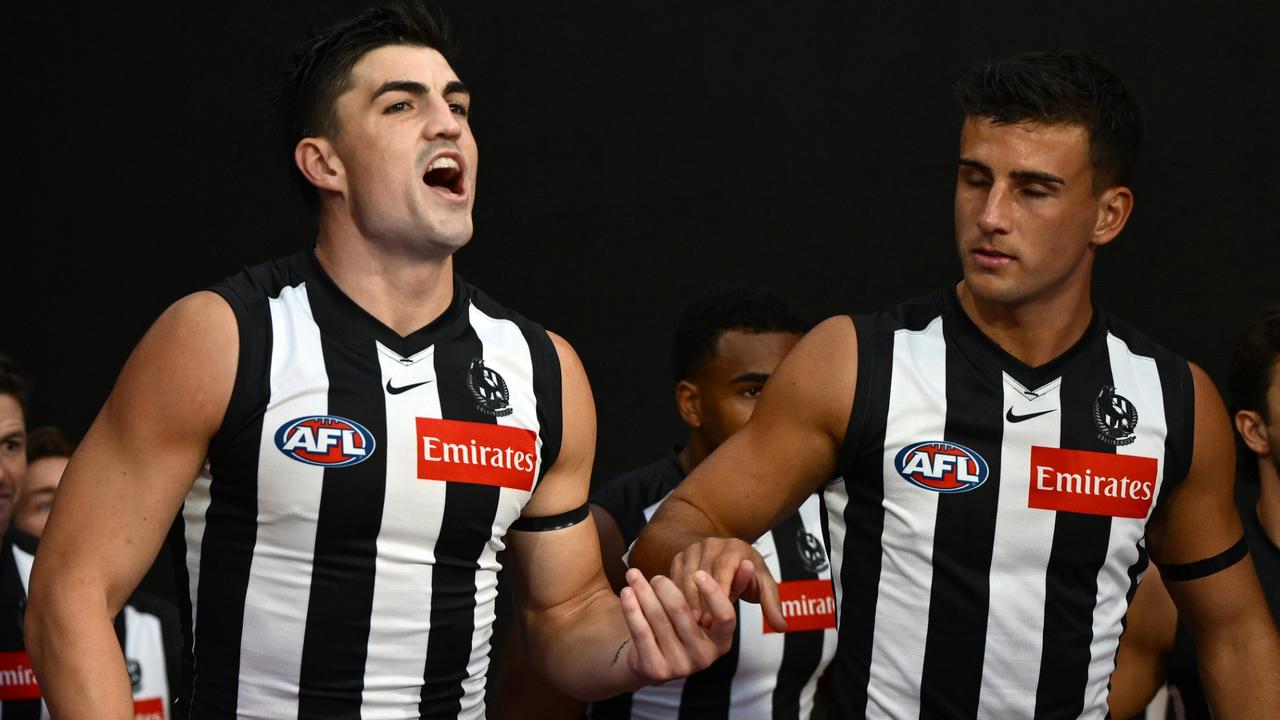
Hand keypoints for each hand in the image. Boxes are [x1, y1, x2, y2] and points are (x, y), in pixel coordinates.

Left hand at [617, 568, 735, 684]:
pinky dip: (632, 608)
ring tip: (634, 574)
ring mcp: (679, 666)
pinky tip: (626, 592)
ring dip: (643, 591)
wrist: (652, 660)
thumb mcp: (707, 611)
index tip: (699, 572)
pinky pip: (641, 631)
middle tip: (655, 576)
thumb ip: (730, 587)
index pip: (725, 617)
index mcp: (721, 642)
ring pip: (658, 618)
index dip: (713, 593)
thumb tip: (749, 563)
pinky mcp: (655, 670)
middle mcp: (703, 658)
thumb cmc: (684, 627)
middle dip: (665, 587)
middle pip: (683, 612)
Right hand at [670, 537, 785, 631]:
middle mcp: (712, 544)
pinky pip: (674, 576)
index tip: (715, 618)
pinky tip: (680, 612)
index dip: (718, 594)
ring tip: (690, 621)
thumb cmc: (746, 572)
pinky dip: (676, 595)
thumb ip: (772, 604)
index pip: (723, 569)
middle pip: (701, 573)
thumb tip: (782, 627)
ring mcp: (693, 548)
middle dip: (700, 601)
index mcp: (735, 548)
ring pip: (685, 576)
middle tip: (701, 624)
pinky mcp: (680, 556)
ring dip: (686, 600)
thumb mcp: (763, 585)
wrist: (725, 554)